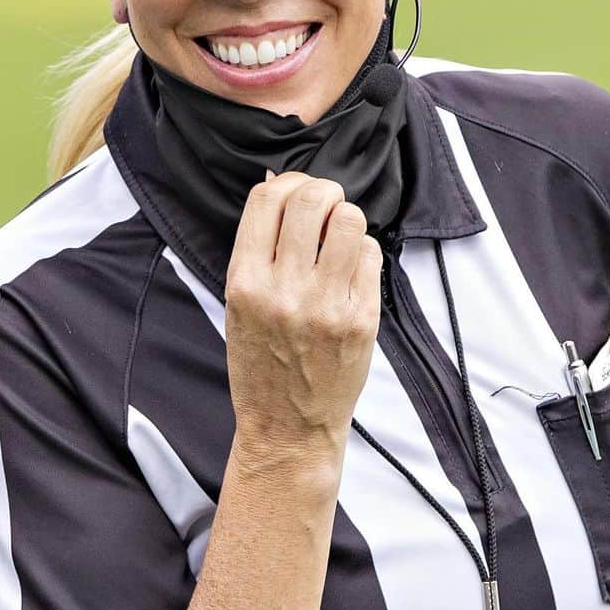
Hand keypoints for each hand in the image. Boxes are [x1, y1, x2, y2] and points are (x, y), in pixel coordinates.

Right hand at [224, 172, 381, 457]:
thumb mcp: (238, 307)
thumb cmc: (261, 365)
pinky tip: (352, 270)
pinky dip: (364, 252)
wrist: (286, 427)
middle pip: (312, 199)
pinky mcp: (361, 320)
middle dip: (324, 190)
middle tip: (327, 204)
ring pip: (350, 220)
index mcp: (244, 283)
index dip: (287, 182)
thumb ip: (258, 252)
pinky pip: (371, 256)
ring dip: (348, 216)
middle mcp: (284, 290)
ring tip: (342, 233)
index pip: (267, 199)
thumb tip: (281, 187)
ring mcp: (326, 305)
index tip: (296, 190)